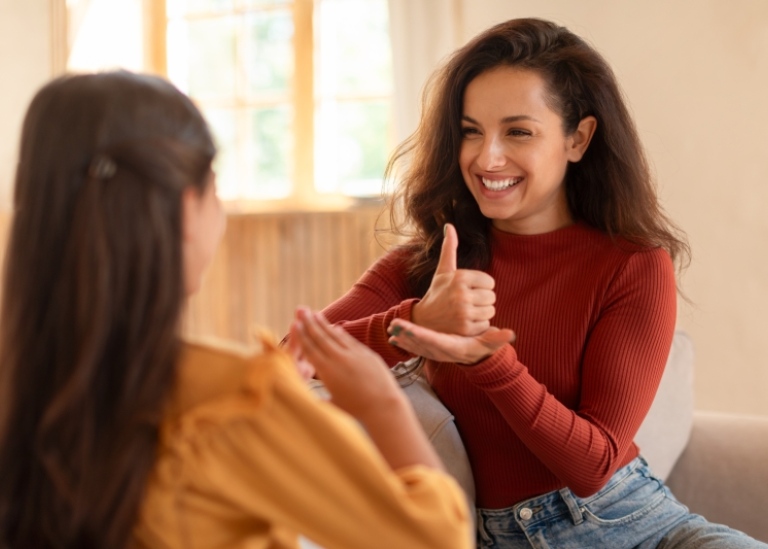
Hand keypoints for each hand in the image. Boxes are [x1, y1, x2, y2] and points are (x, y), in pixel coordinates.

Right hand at [290, 307, 405, 418]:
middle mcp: (338, 359)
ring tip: (315, 313)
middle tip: (301, 310)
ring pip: (335, 335)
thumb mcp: (333, 405)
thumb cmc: (356, 410)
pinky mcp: (366, 354)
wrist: (383, 406)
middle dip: (309, 322)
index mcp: (327, 371)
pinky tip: (336, 327)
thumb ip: (318, 400)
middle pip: (320, 337)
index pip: (310, 349)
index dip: (302, 335)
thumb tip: (303, 402)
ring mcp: (354, 354)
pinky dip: (341, 333)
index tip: (295, 324)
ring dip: (324, 324)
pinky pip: (350, 340)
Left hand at [388, 317, 514, 364]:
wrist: (475, 359)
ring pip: (415, 346)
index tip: (411, 330)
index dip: (423, 337)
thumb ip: (498, 338)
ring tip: (391, 328)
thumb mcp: (490, 343)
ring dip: (402, 338)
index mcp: (453, 347)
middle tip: (394, 326)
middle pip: (422, 344)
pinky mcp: (429, 350)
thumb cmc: (482, 348)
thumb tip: (509, 333)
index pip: (437, 341)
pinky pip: (414, 347)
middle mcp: (441, 351)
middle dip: (407, 336)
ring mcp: (434, 352)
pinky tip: (392, 336)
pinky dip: (404, 342)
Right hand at [411, 223, 495, 336]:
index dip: (481, 287)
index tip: (467, 291)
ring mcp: (463, 312)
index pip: (489, 282)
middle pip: (492, 297)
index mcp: (459, 277)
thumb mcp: (443, 271)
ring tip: (465, 312)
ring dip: (481, 313)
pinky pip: (486, 324)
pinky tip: (464, 323)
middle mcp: (461, 294)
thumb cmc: (437, 293)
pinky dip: (478, 326)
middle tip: (466, 303)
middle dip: (482, 301)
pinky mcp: (465, 328)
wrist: (423, 321)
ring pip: (490, 311)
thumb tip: (450, 225)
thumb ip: (449, 248)